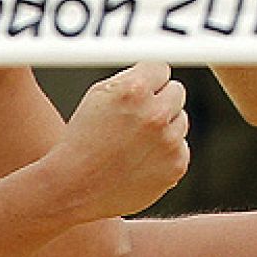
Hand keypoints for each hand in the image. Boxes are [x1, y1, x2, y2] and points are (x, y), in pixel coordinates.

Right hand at [48, 61, 190, 221]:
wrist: (75, 187)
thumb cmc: (82, 140)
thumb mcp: (98, 95)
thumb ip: (132, 77)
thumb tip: (158, 70)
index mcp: (135, 91)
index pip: (161, 69)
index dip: (148, 80)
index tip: (139, 91)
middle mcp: (156, 114)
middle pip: (177, 91)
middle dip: (160, 100)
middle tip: (136, 116)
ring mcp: (169, 142)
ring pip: (181, 120)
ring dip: (164, 126)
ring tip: (134, 141)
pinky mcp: (176, 165)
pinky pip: (181, 147)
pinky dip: (166, 151)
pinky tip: (140, 159)